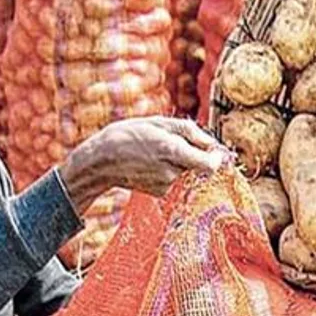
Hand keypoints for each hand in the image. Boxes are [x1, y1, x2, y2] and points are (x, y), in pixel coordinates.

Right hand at [60, 117, 225, 213]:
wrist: (100, 161)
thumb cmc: (128, 135)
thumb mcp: (158, 122)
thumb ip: (190, 131)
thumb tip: (213, 144)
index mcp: (173, 151)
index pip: (210, 165)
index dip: (216, 158)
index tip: (213, 150)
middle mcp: (171, 172)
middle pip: (197, 164)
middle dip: (192, 152)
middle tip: (171, 141)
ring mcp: (165, 185)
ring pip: (184, 169)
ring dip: (176, 160)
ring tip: (153, 150)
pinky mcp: (160, 192)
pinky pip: (173, 177)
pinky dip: (166, 169)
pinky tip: (148, 162)